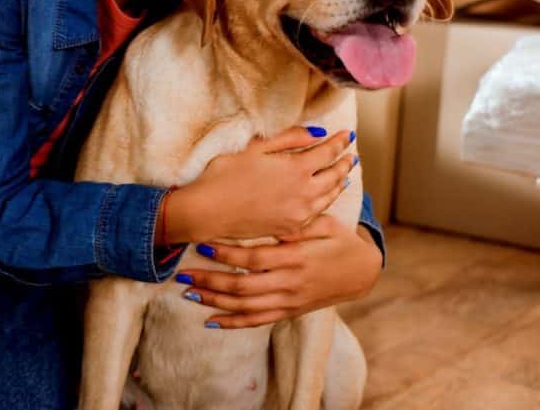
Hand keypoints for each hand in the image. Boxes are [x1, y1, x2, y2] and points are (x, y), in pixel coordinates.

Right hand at [164, 126, 354, 241]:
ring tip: (344, 175)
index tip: (347, 135)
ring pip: (329, 196)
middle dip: (344, 163)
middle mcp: (305, 192)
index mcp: (297, 168)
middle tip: (350, 154)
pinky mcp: (291, 227)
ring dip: (339, 183)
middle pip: (335, 175)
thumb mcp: (255, 148)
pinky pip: (317, 213)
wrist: (209, 211)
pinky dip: (326, 202)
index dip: (340, 142)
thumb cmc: (225, 175)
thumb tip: (317, 133)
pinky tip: (325, 198)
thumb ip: (289, 138)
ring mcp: (300, 213)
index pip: (328, 152)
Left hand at [175, 215, 381, 328]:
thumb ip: (299, 223)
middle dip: (210, 281)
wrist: (363, 271)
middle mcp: (291, 284)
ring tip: (189, 292)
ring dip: (215, 301)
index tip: (203, 246)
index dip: (227, 255)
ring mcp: (290, 301)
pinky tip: (210, 320)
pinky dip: (233, 323)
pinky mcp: (290, 312)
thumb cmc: (339, 240)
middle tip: (182, 273)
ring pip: (246, 308)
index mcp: (297, 258)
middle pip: (244, 287)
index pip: (255, 259)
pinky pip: (258, 321)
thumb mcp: (325, 223)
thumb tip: (273, 221)